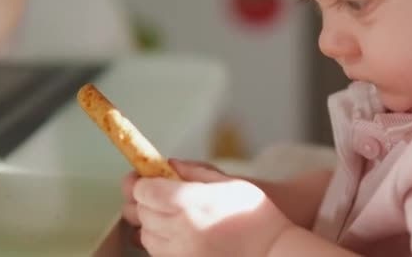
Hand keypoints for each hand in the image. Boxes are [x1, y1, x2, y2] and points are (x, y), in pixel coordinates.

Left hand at [121, 160, 292, 256]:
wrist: (271, 251)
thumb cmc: (255, 215)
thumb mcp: (229, 182)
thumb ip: (195, 171)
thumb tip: (169, 164)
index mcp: (190, 201)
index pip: (144, 190)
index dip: (140, 181)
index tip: (143, 176)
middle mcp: (179, 227)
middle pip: (140, 211)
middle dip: (143, 198)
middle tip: (153, 190)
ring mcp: (179, 251)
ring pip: (143, 233)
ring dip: (148, 220)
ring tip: (165, 212)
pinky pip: (156, 251)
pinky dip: (157, 239)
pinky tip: (173, 231)